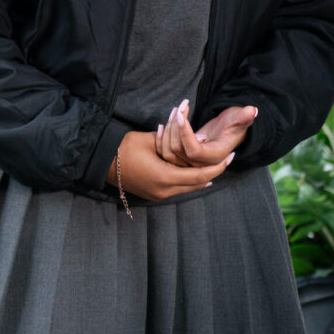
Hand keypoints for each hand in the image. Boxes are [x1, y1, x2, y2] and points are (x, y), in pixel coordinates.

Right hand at [111, 131, 230, 201]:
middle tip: (227, 160)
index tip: (231, 157)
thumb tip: (202, 138)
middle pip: (196, 184)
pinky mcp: (153, 194)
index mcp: (165, 177)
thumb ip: (179, 141)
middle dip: (213, 172)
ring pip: (187, 188)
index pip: (199, 175)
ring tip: (216, 165)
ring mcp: (158, 195)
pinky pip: (177, 189)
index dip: (217, 167)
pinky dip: (188, 180)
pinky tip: (196, 174)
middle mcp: (164, 191)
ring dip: (201, 177)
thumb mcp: (153, 139)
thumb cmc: (125, 147)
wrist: (102, 161)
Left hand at [155, 101, 254, 167]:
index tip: (181, 113)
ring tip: (175, 110)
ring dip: (168, 129)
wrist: (228, 132)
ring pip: (168, 152)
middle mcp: (200, 164)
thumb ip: (245, 116)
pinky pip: (165, 152)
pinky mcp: (181, 158)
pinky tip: (163, 123)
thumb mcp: (240, 119)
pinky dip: (161, 138)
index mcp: (214, 157)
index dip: (185, 133)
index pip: (194, 151)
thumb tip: (252, 111)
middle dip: (175, 127)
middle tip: (180, 107)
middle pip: (178, 151)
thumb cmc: (234, 124)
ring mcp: (189, 163)